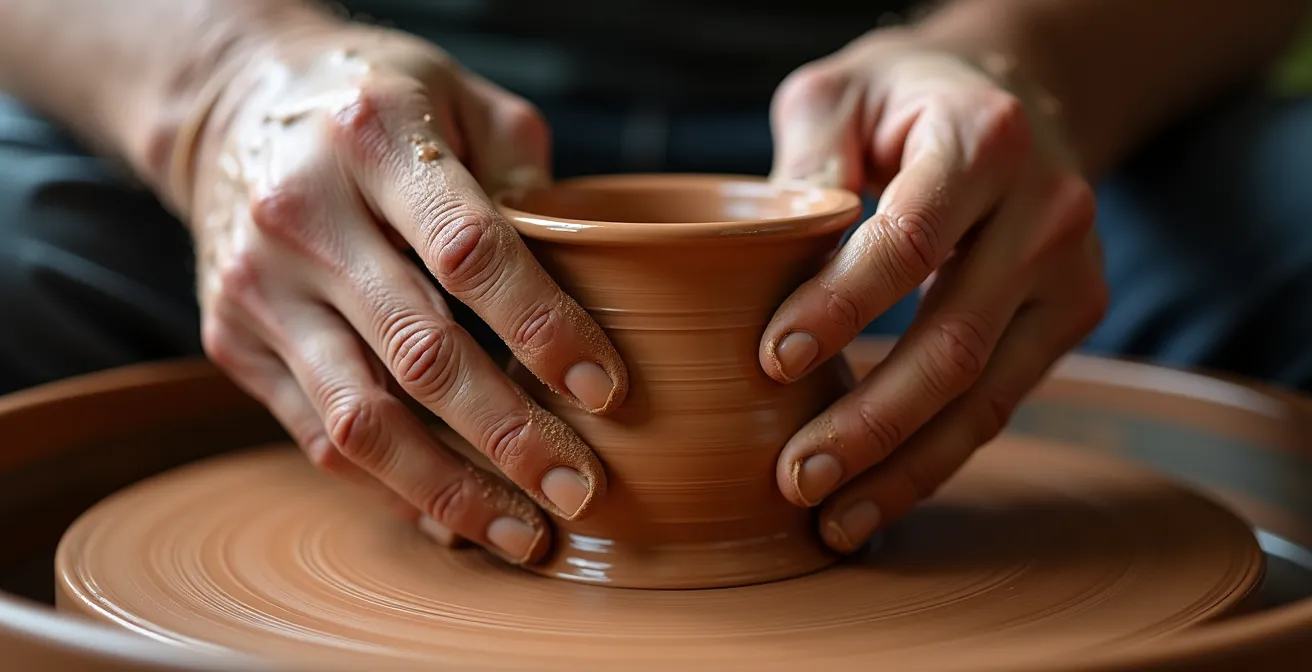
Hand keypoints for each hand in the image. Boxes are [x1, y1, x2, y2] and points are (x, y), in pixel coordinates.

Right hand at [180, 20, 627, 564]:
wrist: (234, 105)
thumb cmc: (380, 105)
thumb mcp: (463, 97)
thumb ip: (528, 175)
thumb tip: (590, 278)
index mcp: (375, 139)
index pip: (470, 251)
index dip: (543, 327)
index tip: (606, 389)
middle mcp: (304, 216)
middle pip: (419, 353)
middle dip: (511, 434)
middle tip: (582, 487)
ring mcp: (260, 288)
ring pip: (360, 419)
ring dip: (450, 488)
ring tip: (526, 532)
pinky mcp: (233, 342)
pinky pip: (319, 436)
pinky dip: (392, 487)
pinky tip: (456, 514)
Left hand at [761, 30, 1107, 551]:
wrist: (1008, 96)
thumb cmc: (901, 99)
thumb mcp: (838, 94)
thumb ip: (804, 160)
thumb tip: (762, 253)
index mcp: (985, 140)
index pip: (910, 239)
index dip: (842, 306)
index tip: (773, 361)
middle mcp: (1047, 210)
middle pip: (954, 341)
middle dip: (870, 421)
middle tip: (793, 475)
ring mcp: (1071, 272)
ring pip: (987, 396)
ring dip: (904, 467)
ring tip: (831, 518)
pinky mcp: (1072, 317)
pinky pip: (1001, 403)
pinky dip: (937, 458)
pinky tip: (878, 495)